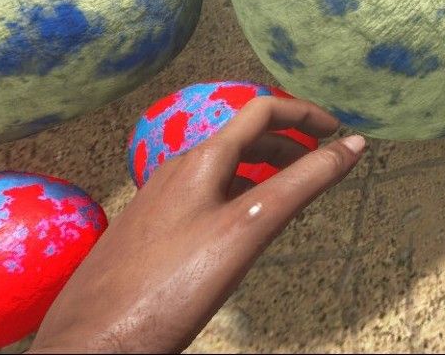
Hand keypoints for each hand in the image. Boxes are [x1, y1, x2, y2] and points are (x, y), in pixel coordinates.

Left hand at [30, 96, 367, 353]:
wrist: (93, 340)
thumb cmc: (169, 287)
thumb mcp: (249, 229)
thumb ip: (303, 183)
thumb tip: (351, 145)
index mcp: (201, 162)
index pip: (260, 111)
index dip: (304, 114)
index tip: (337, 131)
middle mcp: (176, 172)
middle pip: (240, 138)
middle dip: (286, 143)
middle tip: (319, 163)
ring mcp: (157, 202)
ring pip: (219, 170)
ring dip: (260, 169)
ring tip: (287, 192)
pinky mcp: (147, 233)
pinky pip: (200, 197)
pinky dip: (234, 196)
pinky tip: (236, 231)